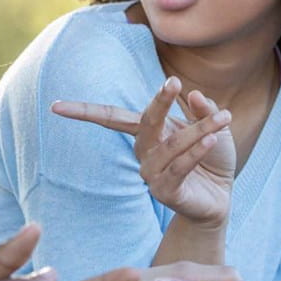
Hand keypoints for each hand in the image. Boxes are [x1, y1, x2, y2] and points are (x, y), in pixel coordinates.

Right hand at [53, 76, 234, 225]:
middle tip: (174, 82)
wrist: (220, 199)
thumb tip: (192, 94)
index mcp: (148, 132)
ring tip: (224, 117)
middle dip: (159, 102)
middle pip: (144, 122)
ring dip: (199, 130)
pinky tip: (213, 139)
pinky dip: (196, 151)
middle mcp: (144, 152)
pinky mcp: (166, 192)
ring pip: (171, 145)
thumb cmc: (213, 158)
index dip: (84, 111)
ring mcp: (152, 174)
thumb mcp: (214, 127)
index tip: (55, 106)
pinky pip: (179, 167)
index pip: (111, 118)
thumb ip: (203, 110)